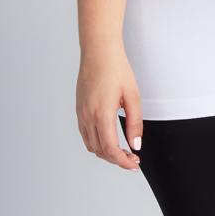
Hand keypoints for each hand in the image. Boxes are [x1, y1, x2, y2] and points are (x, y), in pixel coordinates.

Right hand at [76, 45, 142, 170]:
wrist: (98, 51)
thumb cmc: (117, 69)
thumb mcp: (132, 95)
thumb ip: (135, 122)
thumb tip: (136, 144)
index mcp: (101, 114)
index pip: (110, 149)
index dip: (123, 161)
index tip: (134, 164)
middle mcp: (87, 117)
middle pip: (100, 151)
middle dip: (116, 159)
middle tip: (132, 159)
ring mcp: (80, 114)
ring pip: (91, 145)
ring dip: (106, 152)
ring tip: (123, 150)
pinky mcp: (79, 110)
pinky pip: (85, 135)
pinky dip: (97, 143)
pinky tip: (109, 139)